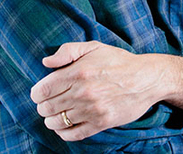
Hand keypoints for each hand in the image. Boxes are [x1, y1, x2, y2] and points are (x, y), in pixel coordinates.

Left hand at [30, 41, 182, 141]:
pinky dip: (64, 133)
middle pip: (47, 108)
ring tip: (55, 115)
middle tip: (48, 104)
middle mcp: (82, 92)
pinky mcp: (101, 123)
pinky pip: (73, 134)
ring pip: (58, 122)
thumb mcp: (93, 47)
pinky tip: (64, 127)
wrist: (146, 78)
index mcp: (77, 72)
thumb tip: (46, 62)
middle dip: (43, 107)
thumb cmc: (118, 61)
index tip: (39, 94)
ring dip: (52, 120)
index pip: (43, 90)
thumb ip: (67, 51)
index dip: (36, 94)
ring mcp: (92, 109)